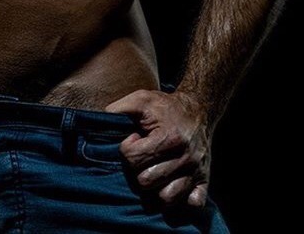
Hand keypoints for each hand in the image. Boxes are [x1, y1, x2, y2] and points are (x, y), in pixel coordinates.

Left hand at [104, 88, 210, 207]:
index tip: (133, 139)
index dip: (127, 149)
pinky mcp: (205, 180)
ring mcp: (196, 171)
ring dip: (155, 188)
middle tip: (143, 155)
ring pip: (167, 198)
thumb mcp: (141, 99)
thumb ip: (119, 108)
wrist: (197, 109)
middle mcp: (185, 157)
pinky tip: (171, 185)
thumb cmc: (165, 106)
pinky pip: (193, 204)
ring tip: (154, 170)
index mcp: (169, 137)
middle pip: (147, 182)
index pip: (134, 159)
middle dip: (137, 169)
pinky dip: (181, 200)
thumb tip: (99, 122)